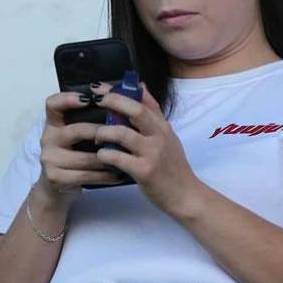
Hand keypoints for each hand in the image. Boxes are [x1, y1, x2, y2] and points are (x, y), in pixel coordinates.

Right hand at [35, 90, 127, 202]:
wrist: (56, 186)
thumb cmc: (74, 155)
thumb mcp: (79, 135)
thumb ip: (94, 118)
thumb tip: (127, 96)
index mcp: (53, 123)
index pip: (53, 104)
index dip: (68, 99)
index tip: (88, 99)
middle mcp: (48, 139)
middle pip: (77, 130)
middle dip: (103, 132)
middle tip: (124, 133)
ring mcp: (50, 159)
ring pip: (86, 157)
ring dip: (110, 158)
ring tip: (127, 156)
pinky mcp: (55, 177)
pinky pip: (87, 175)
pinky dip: (106, 175)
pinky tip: (118, 174)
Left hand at [90, 83, 206, 218]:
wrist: (185, 195)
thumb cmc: (173, 168)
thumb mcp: (168, 138)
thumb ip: (154, 115)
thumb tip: (140, 87)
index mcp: (163, 127)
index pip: (144, 100)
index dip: (121, 90)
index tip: (101, 87)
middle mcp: (160, 136)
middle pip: (135, 110)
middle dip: (113, 102)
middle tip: (97, 102)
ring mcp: (152, 153)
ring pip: (121, 133)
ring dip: (103, 132)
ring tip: (96, 137)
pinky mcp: (144, 171)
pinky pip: (117, 157)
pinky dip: (104, 154)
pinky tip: (101, 156)